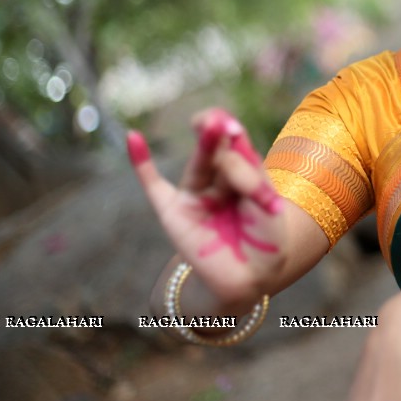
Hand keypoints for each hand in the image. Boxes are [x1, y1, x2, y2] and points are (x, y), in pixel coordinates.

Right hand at [129, 108, 286, 306]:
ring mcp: (195, 193)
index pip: (239, 147)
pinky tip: (133, 138)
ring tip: (204, 122)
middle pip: (219, 151)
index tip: (237, 130)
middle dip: (219, 137)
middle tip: (219, 122)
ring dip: (204, 144)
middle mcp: (217, 178)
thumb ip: (249, 176)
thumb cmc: (265, 238)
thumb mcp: (267, 204)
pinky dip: (141, 162)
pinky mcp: (173, 211)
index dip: (237, 137)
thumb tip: (231, 142)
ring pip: (200, 164)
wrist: (251, 278)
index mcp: (244, 172)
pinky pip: (153, 185)